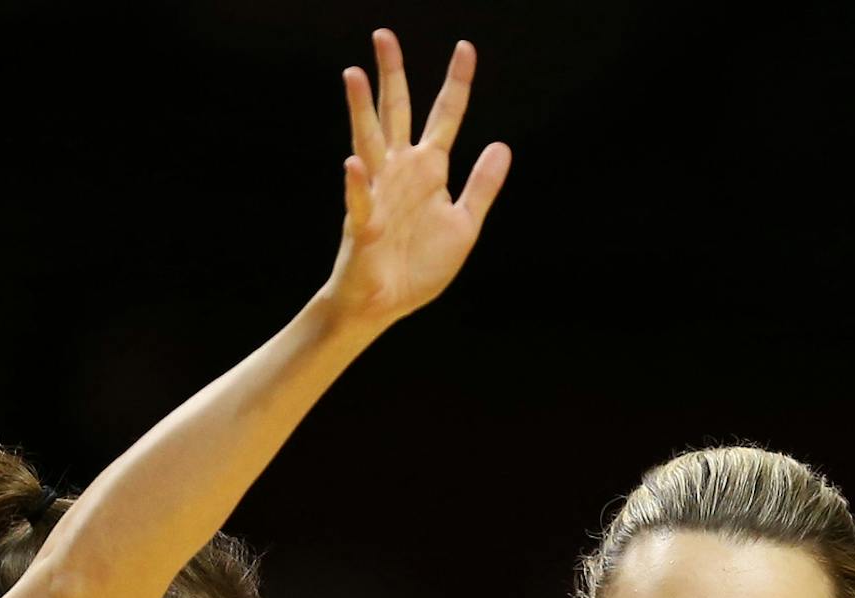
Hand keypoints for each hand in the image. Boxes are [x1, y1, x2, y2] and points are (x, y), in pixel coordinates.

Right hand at [322, 29, 511, 329]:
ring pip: (369, 142)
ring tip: (354, 75)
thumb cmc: (418, 266)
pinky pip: (359, 199)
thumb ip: (482, 187)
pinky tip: (353, 163)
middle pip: (396, 113)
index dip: (457, 83)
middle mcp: (399, 172)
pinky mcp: (362, 224)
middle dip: (392, 74)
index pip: (445, 116)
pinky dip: (356, 183)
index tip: (465, 48)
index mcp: (428, 170)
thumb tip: (501, 146)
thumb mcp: (464, 225)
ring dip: (361, 110)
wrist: (384, 304)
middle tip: (383, 35)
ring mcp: (378, 194)